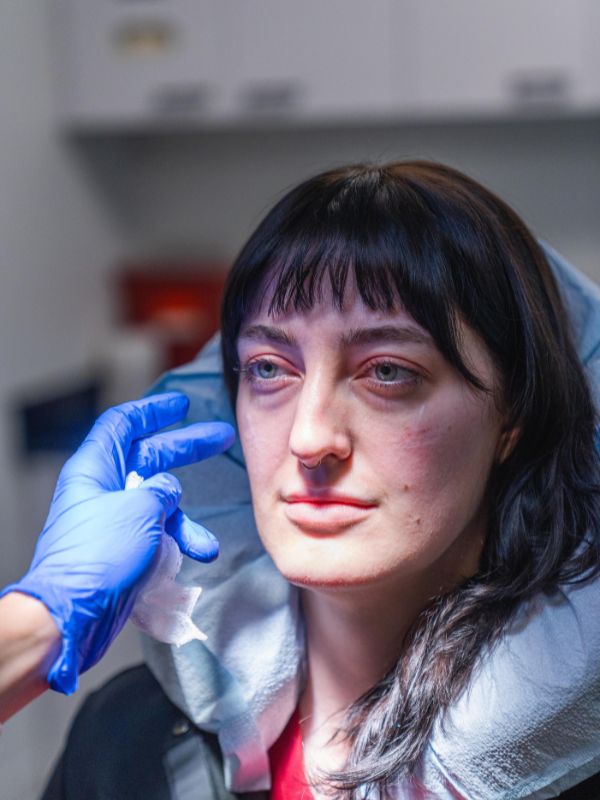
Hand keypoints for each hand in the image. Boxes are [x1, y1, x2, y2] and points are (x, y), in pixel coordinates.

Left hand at [1, 392, 234, 693]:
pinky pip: (158, 534)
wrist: (71, 616)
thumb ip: (161, 491)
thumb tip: (168, 492)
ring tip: (206, 542)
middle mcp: (103, 489)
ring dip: (187, 519)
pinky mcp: (124, 548)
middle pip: (149, 455)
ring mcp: (114, 519)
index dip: (153, 410)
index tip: (182, 404)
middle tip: (221, 436)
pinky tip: (192, 561)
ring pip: (159, 502)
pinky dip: (177, 543)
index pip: (123, 424)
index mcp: (95, 468)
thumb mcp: (139, 509)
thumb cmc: (98, 556)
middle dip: (186, 447)